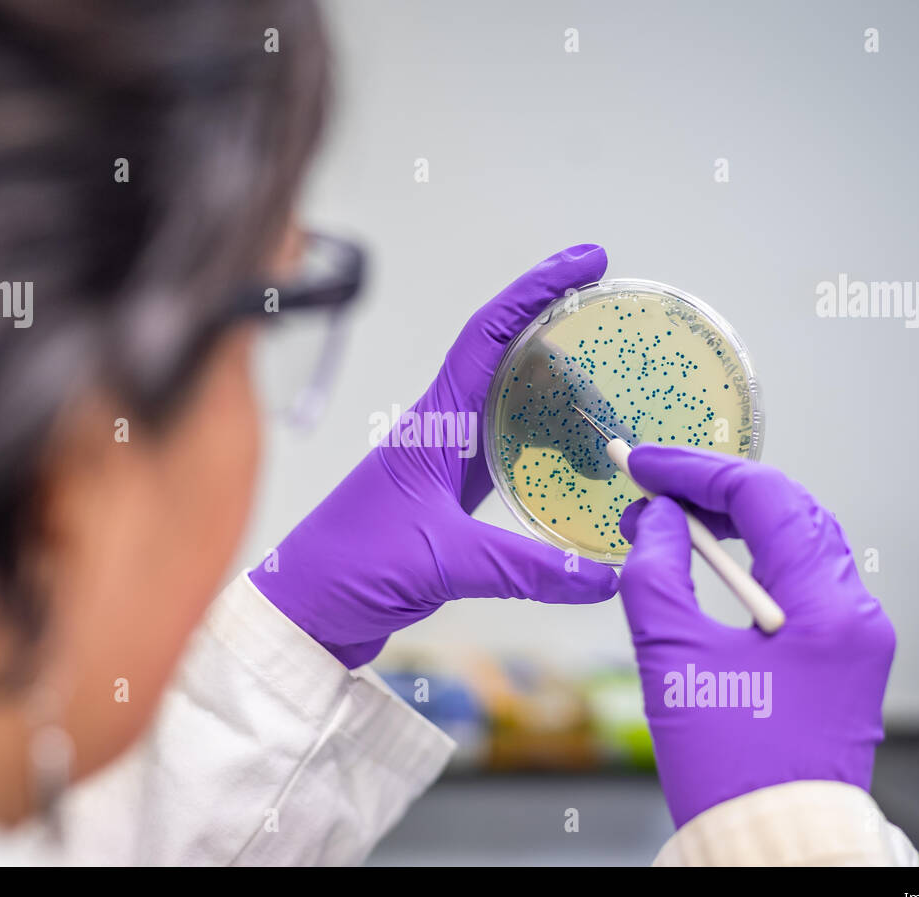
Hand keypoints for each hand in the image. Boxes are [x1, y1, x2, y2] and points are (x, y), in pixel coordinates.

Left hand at [251, 245, 619, 667]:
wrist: (302, 612)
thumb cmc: (348, 567)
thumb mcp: (443, 563)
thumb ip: (526, 568)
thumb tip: (603, 576)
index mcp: (432, 424)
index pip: (489, 334)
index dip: (538, 290)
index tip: (589, 262)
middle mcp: (441, 432)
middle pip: (515, 368)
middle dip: (571, 363)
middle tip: (617, 381)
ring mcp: (446, 465)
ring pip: (517, 415)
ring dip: (564, 417)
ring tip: (609, 441)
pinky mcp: (451, 502)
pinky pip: (511, 461)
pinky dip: (549, 460)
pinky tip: (577, 478)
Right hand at [617, 445, 894, 827]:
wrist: (775, 843)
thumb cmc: (727, 766)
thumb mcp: (673, 660)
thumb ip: (656, 574)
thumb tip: (655, 518)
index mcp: (827, 609)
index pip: (765, 498)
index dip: (696, 472)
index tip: (642, 465)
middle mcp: (857, 613)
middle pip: (789, 511)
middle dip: (715, 488)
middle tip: (651, 484)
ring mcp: (856, 635)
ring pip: (797, 542)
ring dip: (734, 520)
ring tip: (668, 518)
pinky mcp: (842, 657)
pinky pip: (799, 581)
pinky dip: (753, 559)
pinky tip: (707, 559)